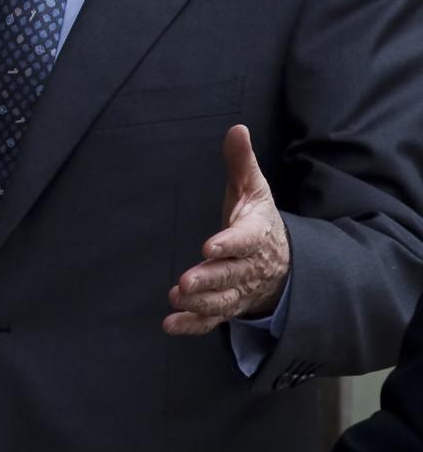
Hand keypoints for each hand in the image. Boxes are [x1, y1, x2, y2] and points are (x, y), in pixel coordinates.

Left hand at [163, 124, 289, 334]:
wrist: (284, 262)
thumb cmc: (258, 219)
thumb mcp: (253, 188)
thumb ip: (241, 162)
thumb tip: (237, 128)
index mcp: (256, 234)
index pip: (245, 240)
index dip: (229, 244)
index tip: (209, 246)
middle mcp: (250, 266)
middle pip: (231, 275)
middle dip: (210, 279)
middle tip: (185, 282)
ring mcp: (240, 289)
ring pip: (223, 300)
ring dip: (200, 303)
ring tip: (176, 299)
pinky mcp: (229, 305)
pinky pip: (214, 319)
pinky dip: (194, 324)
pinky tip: (171, 325)